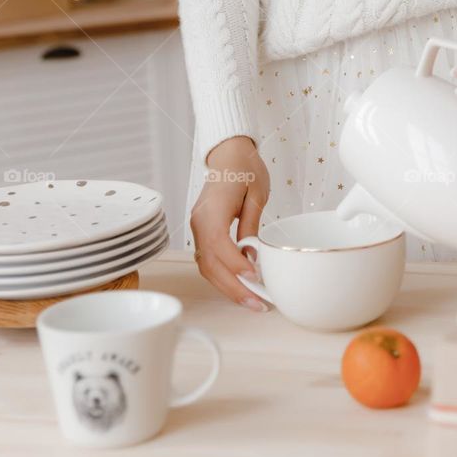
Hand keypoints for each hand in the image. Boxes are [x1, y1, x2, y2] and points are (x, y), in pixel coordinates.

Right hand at [190, 135, 270, 310]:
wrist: (229, 153)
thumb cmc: (244, 167)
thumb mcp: (256, 194)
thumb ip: (251, 225)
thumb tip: (252, 253)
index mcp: (213, 210)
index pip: (219, 246)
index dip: (236, 265)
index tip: (255, 277)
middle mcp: (200, 222)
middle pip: (210, 264)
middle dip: (234, 288)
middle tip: (257, 303)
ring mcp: (198, 227)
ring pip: (207, 267)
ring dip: (228, 287)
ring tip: (251, 301)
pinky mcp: (202, 231)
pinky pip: (208, 259)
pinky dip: (223, 276)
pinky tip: (240, 285)